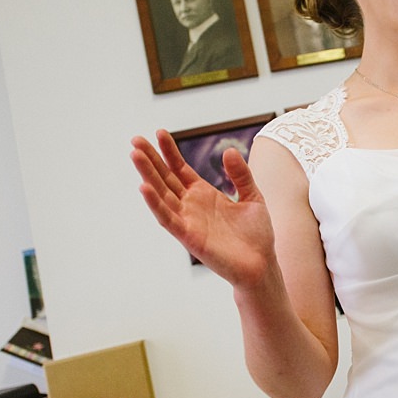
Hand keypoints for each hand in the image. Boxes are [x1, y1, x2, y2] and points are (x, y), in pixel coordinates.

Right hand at [130, 130, 276, 287]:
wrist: (262, 264)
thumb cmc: (256, 234)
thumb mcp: (252, 196)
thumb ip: (240, 175)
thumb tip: (228, 151)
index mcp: (204, 194)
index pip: (180, 169)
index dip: (169, 152)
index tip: (159, 132)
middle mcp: (191, 206)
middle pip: (165, 178)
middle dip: (150, 159)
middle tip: (135, 140)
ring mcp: (188, 220)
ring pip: (161, 195)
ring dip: (147, 176)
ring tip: (135, 155)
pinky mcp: (189, 237)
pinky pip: (168, 218)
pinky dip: (155, 203)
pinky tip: (144, 187)